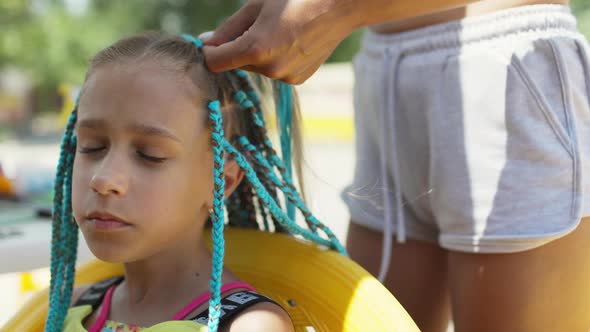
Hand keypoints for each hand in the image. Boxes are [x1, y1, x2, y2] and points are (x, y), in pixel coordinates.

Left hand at [202, 0, 361, 83]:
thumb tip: (206, 42)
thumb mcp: (256, 5)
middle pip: (237, 63)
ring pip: (258, 67)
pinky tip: (293, 41)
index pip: (215, 62)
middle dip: (240, 46)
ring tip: (281, 30)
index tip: (211, 40)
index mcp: (255, 49)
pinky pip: (276, 70)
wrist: (340, 6)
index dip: (209, 50)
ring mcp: (286, 77)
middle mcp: (270, 69)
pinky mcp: (298, 79)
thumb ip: (228, 28)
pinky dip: (277, 58)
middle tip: (261, 23)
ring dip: (259, 53)